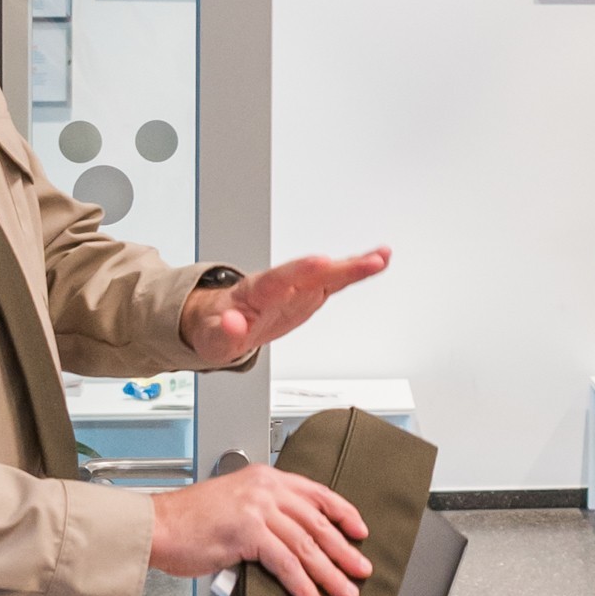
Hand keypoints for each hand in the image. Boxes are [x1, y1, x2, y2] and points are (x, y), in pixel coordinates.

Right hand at [146, 465, 370, 595]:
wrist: (157, 525)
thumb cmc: (188, 520)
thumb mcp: (234, 503)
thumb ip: (264, 513)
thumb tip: (292, 540)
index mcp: (266, 478)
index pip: (317, 493)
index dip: (343, 513)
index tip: (359, 530)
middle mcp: (266, 489)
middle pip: (318, 523)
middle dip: (344, 551)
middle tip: (361, 570)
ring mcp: (258, 509)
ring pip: (306, 546)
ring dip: (330, 574)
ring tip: (345, 592)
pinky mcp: (248, 532)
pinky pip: (286, 564)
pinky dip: (302, 587)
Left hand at [181, 247, 390, 367]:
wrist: (221, 321)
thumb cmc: (217, 327)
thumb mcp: (212, 338)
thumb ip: (223, 332)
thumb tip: (231, 323)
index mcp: (256, 292)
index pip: (279, 279)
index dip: (301, 271)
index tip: (320, 263)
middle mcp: (281, 283)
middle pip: (313, 273)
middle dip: (341, 267)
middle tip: (370, 260)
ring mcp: (298, 287)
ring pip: (329, 273)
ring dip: (355, 265)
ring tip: (382, 257)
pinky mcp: (310, 294)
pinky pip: (336, 281)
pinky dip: (356, 272)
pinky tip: (379, 261)